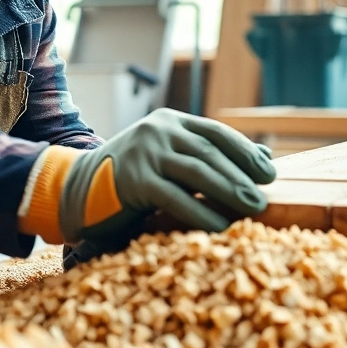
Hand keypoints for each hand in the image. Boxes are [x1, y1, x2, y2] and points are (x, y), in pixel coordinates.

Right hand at [17, 109, 275, 249]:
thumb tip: (265, 160)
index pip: (215, 132)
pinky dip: (200, 213)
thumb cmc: (132, 179)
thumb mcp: (170, 160)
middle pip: (209, 152)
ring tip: (251, 210)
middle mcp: (157, 130)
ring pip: (196, 171)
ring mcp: (143, 152)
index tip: (269, 173)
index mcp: (169, 121)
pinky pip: (174, 197)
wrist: (77, 190)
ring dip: (228, 192)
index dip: (244, 152)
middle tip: (264, 198)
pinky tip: (218, 227)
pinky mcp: (132, 179)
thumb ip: (208, 157)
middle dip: (241, 176)